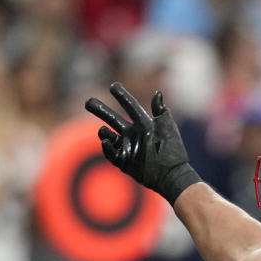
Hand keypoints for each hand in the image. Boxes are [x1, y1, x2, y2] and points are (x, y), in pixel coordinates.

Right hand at [84, 82, 200, 204]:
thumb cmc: (172, 150)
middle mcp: (134, 134)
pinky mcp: (124, 161)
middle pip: (113, 118)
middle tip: (88, 102)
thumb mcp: (168, 129)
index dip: (122, 96)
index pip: (130, 107)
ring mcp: (128, 147)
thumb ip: (161, 112)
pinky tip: (106, 142)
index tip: (113, 86)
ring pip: (108, 136)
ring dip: (103, 132)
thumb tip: (158, 93)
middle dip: (100, 110)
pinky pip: (111, 153)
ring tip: (103, 130)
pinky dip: (106, 147)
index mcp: (144, 124)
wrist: (171, 175)